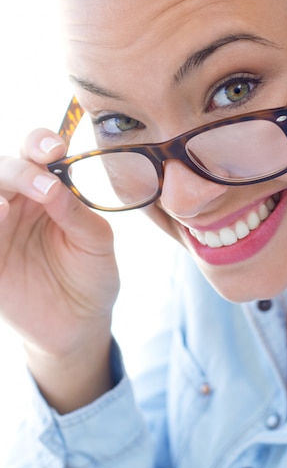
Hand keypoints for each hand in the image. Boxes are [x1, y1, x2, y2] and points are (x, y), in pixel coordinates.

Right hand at [0, 128, 119, 410]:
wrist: (81, 324)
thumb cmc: (92, 275)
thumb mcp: (96, 242)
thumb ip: (76, 213)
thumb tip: (53, 186)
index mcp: (47, 190)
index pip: (35, 153)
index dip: (40, 143)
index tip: (55, 149)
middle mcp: (18, 203)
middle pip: (2, 169)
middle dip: (18, 171)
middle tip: (44, 188)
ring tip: (4, 208)